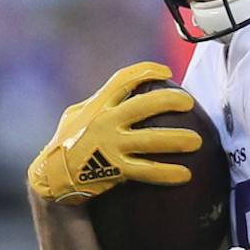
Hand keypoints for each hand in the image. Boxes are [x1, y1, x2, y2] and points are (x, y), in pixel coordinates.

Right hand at [30, 62, 199, 203]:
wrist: (51, 177)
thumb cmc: (67, 144)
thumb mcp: (75, 117)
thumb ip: (98, 104)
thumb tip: (124, 94)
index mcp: (97, 105)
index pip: (123, 80)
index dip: (146, 72)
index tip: (166, 72)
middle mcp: (105, 121)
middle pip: (143, 105)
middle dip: (169, 101)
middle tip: (189, 103)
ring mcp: (109, 145)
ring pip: (150, 140)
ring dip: (176, 139)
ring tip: (198, 141)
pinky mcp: (114, 169)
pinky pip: (146, 171)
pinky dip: (167, 173)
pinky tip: (186, 175)